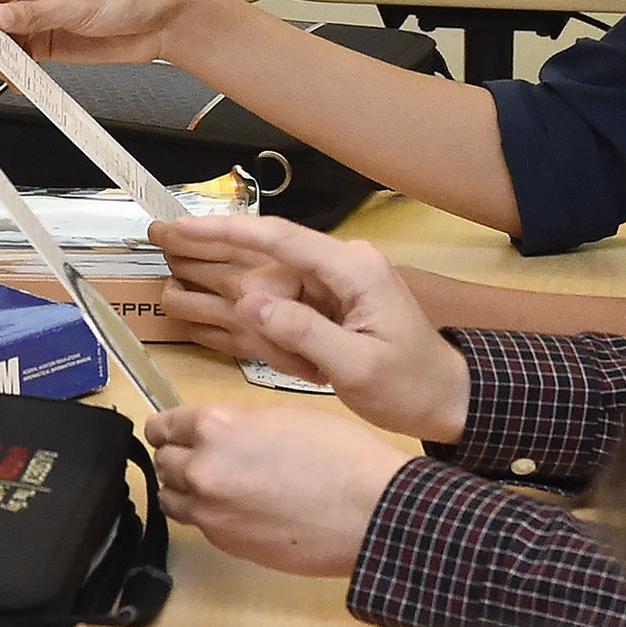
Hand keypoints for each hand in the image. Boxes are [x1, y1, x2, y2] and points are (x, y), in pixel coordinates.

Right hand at [0, 0, 209, 63]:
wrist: (159, 21)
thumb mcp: (75, 3)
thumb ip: (32, 14)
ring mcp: (39, 16)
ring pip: (3, 39)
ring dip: (4, 57)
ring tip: (11, 71)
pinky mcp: (47, 41)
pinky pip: (21, 55)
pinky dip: (17, 68)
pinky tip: (20, 76)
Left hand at [141, 400, 414, 578]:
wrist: (371, 512)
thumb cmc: (342, 456)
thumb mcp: (287, 415)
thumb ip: (240, 422)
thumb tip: (220, 433)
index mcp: (216, 426)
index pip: (164, 426)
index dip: (168, 429)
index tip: (171, 433)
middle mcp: (203, 468)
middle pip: (164, 462)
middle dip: (178, 457)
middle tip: (201, 457)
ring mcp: (211, 511)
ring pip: (171, 497)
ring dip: (185, 489)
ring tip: (213, 485)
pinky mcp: (225, 542)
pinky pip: (198, 524)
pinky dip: (208, 515)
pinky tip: (236, 508)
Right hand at [157, 215, 471, 441]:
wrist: (444, 399)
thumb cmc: (411, 384)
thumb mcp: (358, 367)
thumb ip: (303, 333)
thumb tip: (251, 303)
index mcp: (354, 268)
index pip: (279, 238)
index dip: (224, 231)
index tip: (181, 227)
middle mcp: (341, 264)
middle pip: (270, 281)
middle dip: (272, 330)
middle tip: (305, 370)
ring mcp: (332, 283)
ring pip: (271, 303)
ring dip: (283, 345)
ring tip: (318, 372)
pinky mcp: (326, 302)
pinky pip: (282, 317)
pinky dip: (288, 348)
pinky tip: (314, 368)